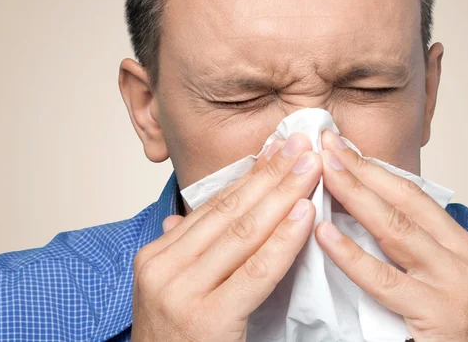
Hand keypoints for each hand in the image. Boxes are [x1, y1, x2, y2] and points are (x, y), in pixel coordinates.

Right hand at [132, 134, 321, 341]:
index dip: (251, 175)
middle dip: (271, 174)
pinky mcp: (207, 318)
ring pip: (243, 232)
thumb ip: (181, 253)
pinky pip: (256, 271)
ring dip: (282, 195)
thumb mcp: (170, 291)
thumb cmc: (175, 341)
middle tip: (302, 144)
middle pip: (229, 211)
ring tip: (311, 167)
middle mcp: (163, 268)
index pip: (213, 207)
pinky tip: (306, 213)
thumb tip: (180, 221)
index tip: (279, 149)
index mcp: (156, 256)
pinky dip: (284, 240)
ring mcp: (181, 293)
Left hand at [315, 130, 467, 341]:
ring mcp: (455, 285)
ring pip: (396, 230)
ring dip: (355, 196)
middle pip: (404, 203)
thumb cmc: (461, 334)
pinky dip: (350, 255)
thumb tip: (366, 216)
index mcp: (465, 247)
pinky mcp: (438, 314)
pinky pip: (384, 280)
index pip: (414, 197)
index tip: (345, 149)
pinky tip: (324, 234)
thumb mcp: (446, 282)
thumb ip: (414, 253)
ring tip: (324, 171)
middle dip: (362, 170)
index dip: (376, 170)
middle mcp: (466, 259)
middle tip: (328, 145)